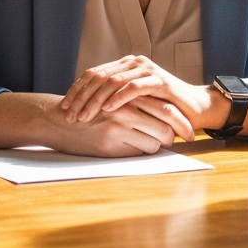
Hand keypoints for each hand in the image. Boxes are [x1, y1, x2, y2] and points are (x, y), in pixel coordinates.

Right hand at [0, 91, 187, 156]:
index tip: (190, 131)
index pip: (166, 109)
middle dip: (180, 133)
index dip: (182, 121)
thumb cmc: (89, 110)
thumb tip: (162, 117)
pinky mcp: (109, 143)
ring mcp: (119, 126)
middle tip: (187, 139)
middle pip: (167, 123)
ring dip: (160, 145)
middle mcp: (127, 108)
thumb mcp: (114, 100)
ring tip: (160, 145)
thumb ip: (135, 103)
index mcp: (131, 95)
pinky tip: (142, 150)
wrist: (58, 119)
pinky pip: (138, 152)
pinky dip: (144, 152)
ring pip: (155, 142)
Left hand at [61, 55, 211, 133]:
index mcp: (124, 65)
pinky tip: (108, 109)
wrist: (193, 107)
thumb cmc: (160, 107)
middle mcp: (134, 63)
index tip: (63, 108)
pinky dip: (119, 98)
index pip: (93, 74)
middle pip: (99, 77)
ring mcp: (147, 69)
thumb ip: (112, 98)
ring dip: (96, 100)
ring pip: (113, 82)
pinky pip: (134, 87)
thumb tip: (82, 108)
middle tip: (69, 115)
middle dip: (81, 97)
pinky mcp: (159, 80)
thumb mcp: (132, 102)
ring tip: (84, 116)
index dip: (76, 90)